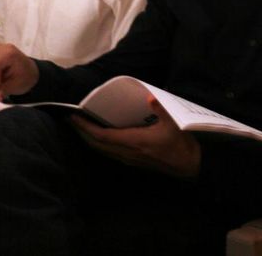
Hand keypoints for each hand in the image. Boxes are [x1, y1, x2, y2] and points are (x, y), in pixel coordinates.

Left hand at [71, 96, 201, 178]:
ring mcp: (130, 159)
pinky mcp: (134, 162)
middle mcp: (128, 153)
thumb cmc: (182, 143)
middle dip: (82, 132)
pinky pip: (111, 153)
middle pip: (97, 145)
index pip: (102, 136)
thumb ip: (161, 108)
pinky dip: (100, 144)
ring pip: (103, 151)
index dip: (85, 128)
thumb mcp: (174, 123)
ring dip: (89, 139)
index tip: (73, 116)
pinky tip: (100, 137)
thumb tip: (149, 96)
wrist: (191, 165)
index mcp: (134, 142)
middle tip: (70, 119)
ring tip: (81, 126)